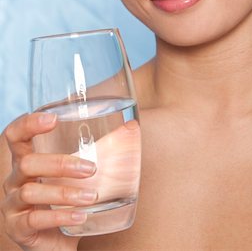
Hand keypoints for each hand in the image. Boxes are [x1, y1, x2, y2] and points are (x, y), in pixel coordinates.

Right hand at [0, 112, 96, 250]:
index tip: (54, 119)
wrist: (57, 240)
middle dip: (60, 163)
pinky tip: (81, 216)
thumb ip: (98, 150)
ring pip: (31, 191)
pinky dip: (60, 216)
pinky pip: (35, 220)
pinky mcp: (18, 228)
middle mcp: (15, 178)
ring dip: (65, 192)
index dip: (29, 123)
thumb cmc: (66, 197)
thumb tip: (132, 126)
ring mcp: (13, 204)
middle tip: (91, 169)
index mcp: (28, 158)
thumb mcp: (77, 173)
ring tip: (92, 196)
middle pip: (27, 162)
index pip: (16, 134)